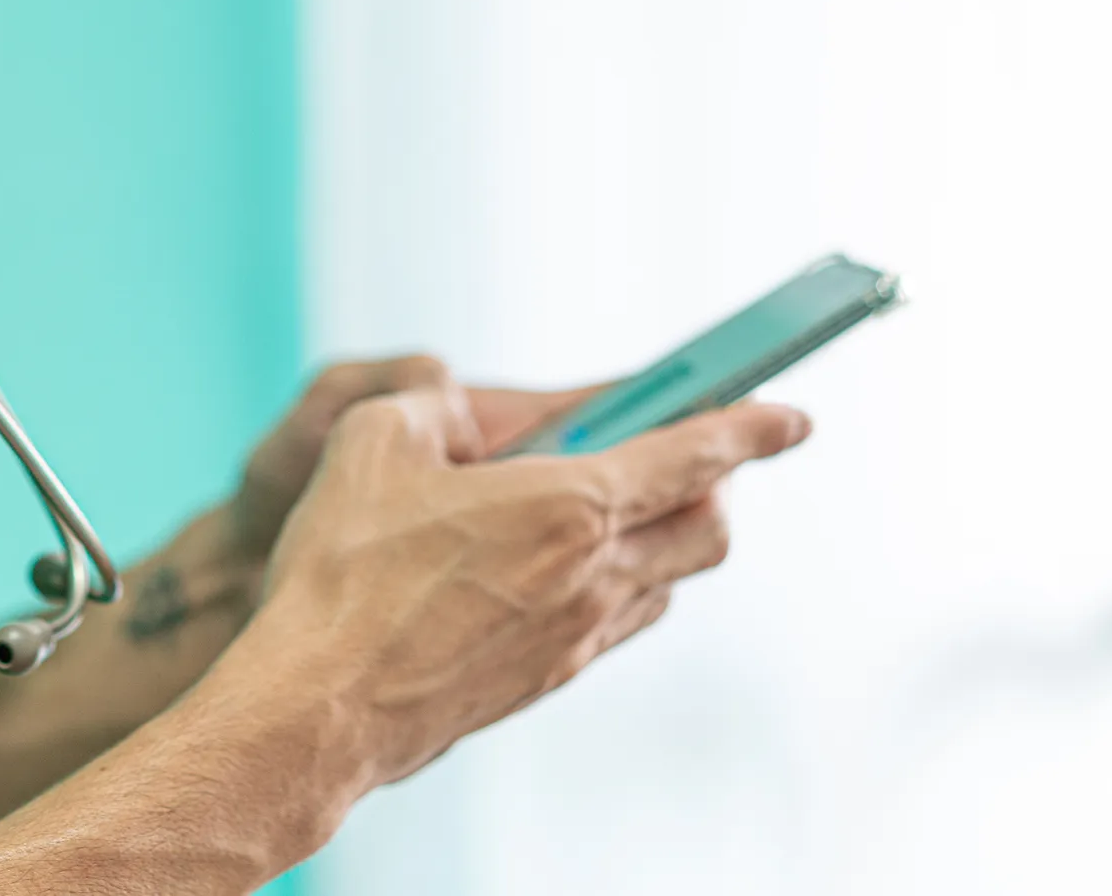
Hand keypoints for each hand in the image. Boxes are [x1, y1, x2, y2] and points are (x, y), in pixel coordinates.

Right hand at [225, 388, 810, 795]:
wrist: (320, 705)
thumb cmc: (343, 573)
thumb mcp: (370, 442)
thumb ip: (425, 407)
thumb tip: (451, 409)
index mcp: (568, 507)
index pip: (695, 456)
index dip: (752, 426)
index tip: (791, 414)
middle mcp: (593, 577)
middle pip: (709, 531)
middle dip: (716, 485)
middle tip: (680, 455)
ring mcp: (575, 639)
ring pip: (667, 583)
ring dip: (663, 537)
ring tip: (603, 509)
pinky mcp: (544, 680)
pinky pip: (615, 623)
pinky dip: (615, 583)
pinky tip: (549, 570)